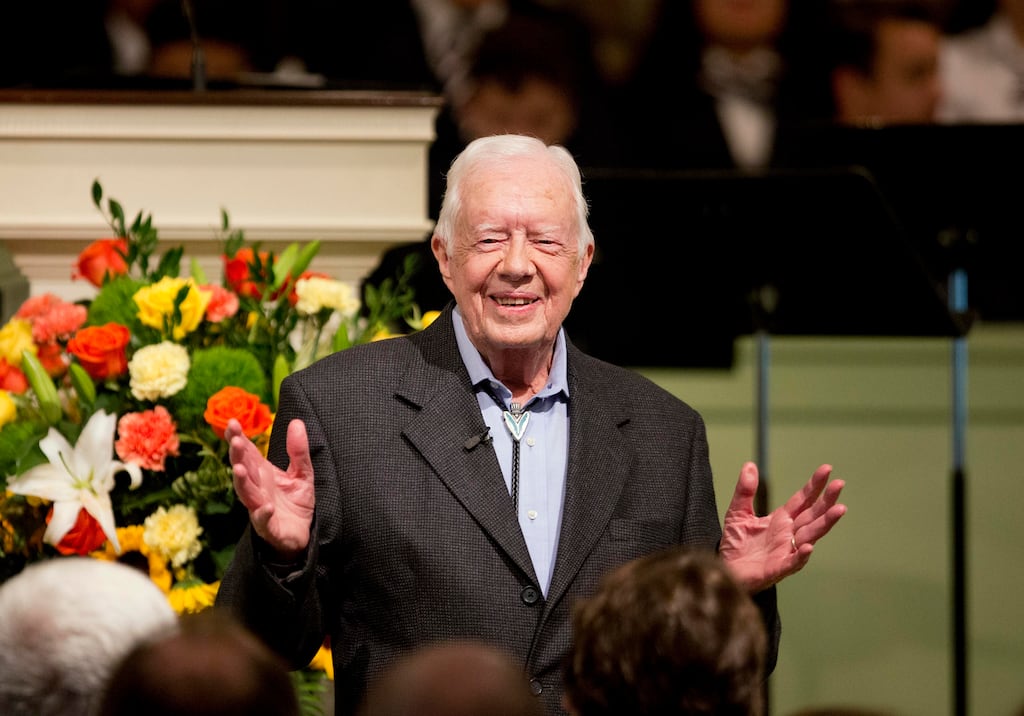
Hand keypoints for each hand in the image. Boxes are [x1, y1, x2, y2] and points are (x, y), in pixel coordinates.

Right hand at [226, 417, 314, 559]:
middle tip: (236, 440)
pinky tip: (266, 506)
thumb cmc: (295, 503)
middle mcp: (257, 489)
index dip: (238, 438)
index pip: (247, 452)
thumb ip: (298, 450)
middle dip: (238, 455)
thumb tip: (296, 422)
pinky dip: (262, 514)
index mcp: (262, 473)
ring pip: (247, 494)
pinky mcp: (269, 527)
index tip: (232, 422)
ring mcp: (260, 507)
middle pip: (243, 469)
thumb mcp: (303, 473)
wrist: (301, 534)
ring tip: (239, 469)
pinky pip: (263, 520)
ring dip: (242, 482)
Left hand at [719, 462, 845, 592]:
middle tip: (839, 484)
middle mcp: (789, 534)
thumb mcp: (737, 513)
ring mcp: (787, 551)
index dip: (814, 486)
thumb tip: (749, 465)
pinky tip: (808, 546)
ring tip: (839, 509)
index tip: (827, 469)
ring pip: (810, 535)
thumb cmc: (736, 544)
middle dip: (826, 500)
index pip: (802, 500)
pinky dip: (801, 555)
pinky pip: (793, 562)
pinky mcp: (778, 568)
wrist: (727, 570)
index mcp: (781, 520)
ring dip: (825, 523)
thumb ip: (745, 491)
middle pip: (812, 515)